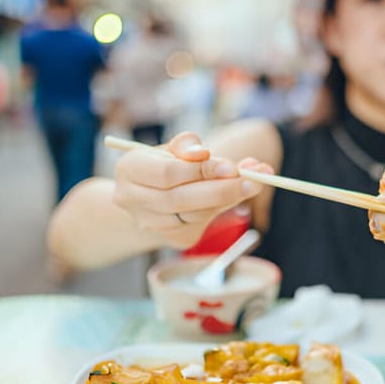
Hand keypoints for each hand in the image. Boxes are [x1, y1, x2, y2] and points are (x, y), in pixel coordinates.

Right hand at [112, 131, 272, 235]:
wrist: (154, 195)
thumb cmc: (165, 164)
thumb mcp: (173, 148)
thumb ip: (188, 146)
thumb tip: (203, 153)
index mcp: (129, 169)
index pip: (167, 172)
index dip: (200, 171)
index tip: (231, 167)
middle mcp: (132, 200)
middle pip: (180, 199)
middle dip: (221, 189)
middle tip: (254, 180)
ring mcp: (150, 223)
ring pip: (194, 215)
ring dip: (228, 199)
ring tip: (254, 183)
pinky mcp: (172, 237)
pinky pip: (202, 224)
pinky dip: (223, 208)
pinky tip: (238, 195)